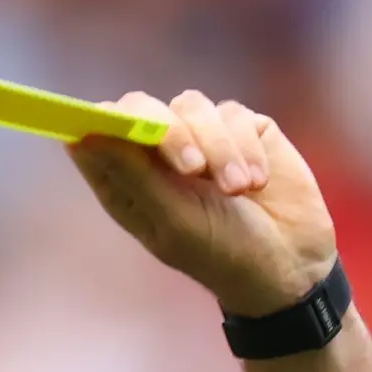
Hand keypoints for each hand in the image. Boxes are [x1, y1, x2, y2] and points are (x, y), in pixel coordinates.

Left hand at [67, 90, 337, 318]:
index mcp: (128, 180)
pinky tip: (257, 181)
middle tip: (194, 169)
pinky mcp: (240, 129)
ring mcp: (200, 135)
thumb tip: (81, 134)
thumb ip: (132, 174)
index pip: (96, 134)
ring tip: (239, 190)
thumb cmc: (223, 255)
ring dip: (218, 148)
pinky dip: (245, 148)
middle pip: (142, 106)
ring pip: (192, 106)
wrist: (290, 265)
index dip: (98, 122)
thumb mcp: (175, 223)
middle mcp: (158, 152)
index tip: (110, 123)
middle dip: (170, 133)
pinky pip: (233, 115)